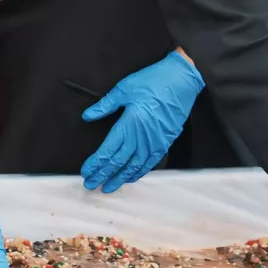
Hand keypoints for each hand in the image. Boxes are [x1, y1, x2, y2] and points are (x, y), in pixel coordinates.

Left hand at [81, 50, 202, 192]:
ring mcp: (156, 141)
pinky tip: (130, 178)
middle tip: (90, 185)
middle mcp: (143, 137)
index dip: (96, 164)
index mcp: (130, 124)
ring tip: (107, 187)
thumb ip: (104, 106)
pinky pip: (150, 162)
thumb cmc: (151, 81)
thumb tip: (87, 116)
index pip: (109, 151)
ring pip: (135, 166)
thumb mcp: (123, 89)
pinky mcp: (166, 141)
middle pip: (119, 162)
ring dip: (120, 178)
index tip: (85, 172)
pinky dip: (138, 172)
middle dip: (103, 175)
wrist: (181, 80)